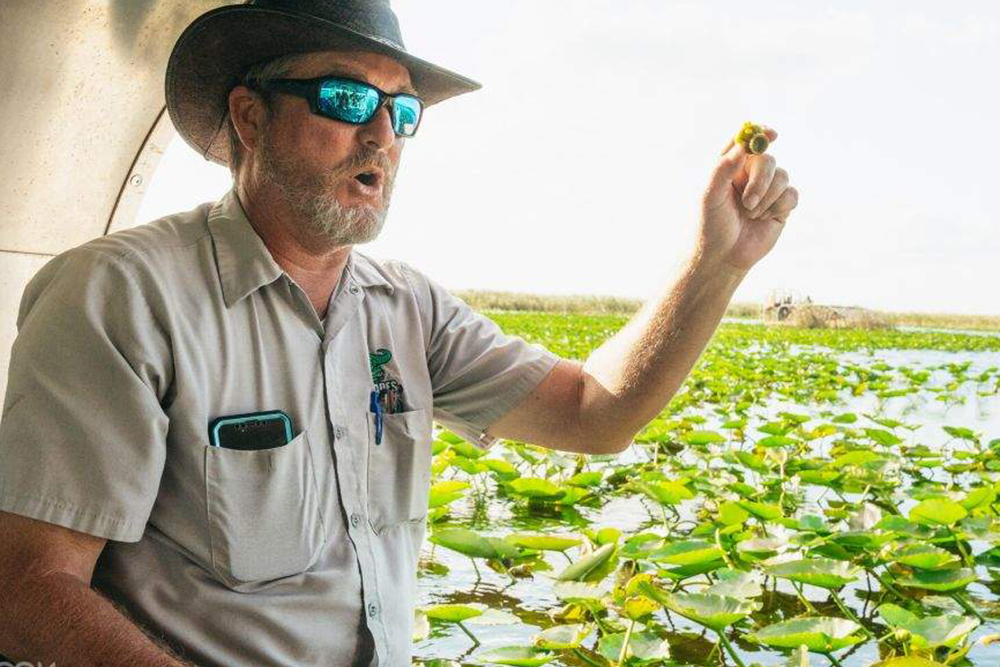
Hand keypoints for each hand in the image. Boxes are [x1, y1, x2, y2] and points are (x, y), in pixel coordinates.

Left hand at [697, 126, 798, 272]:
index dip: (759, 133)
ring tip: (750, 214)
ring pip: (782, 176)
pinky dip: (779, 206)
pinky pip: (792, 194)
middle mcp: (749, 175)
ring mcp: (767, 190)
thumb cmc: (710, 225)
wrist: (723, 257)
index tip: (771, 134)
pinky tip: (765, 218)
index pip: (745, 141)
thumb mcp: (710, 195)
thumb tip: (743, 143)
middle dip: (761, 180)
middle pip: (767, 159)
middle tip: (747, 202)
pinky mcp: (781, 206)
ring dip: (766, 197)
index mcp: (729, 167)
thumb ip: (723, 167)